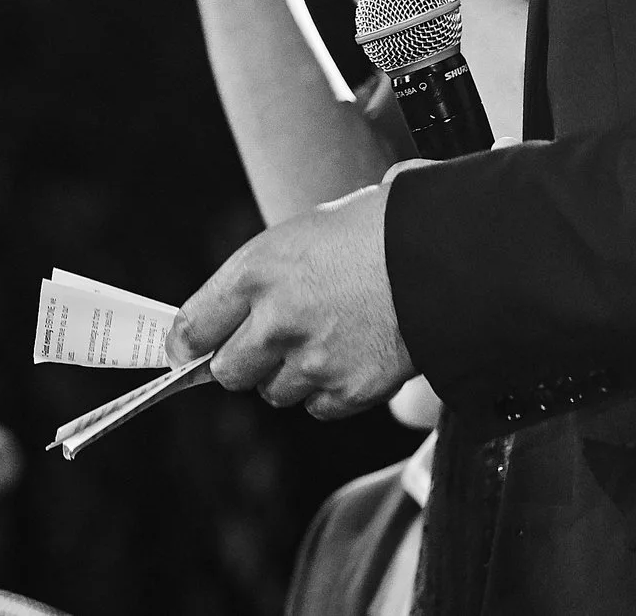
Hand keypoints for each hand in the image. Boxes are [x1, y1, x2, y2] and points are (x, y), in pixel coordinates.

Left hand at [168, 181, 413, 419]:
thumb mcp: (308, 231)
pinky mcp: (349, 390)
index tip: (189, 349)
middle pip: (228, 372)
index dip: (189, 342)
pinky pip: (319, 407)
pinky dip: (330, 392)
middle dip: (243, 361)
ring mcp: (312, 360)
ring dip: (290, 376)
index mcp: (258, 270)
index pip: (192, 326)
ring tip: (325, 342)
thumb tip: (241, 313)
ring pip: (274, 392)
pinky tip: (352, 357)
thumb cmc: (383, 229)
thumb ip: (266, 277)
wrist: (447, 255)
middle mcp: (275, 320)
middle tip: (267, 345)